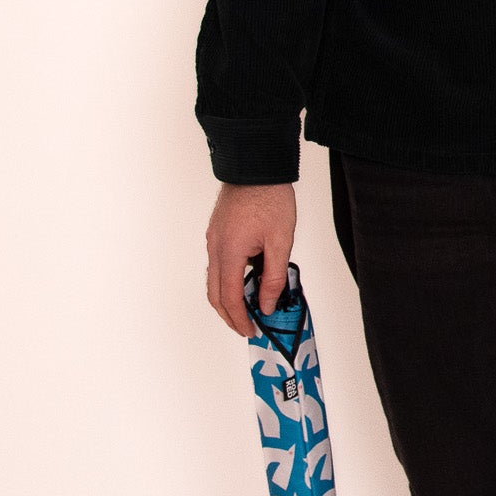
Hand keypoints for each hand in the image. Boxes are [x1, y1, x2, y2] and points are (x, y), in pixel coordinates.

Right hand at [205, 182, 296, 335]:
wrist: (257, 166)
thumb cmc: (270, 197)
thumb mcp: (281, 241)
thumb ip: (274, 276)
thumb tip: (267, 304)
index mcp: (230, 252)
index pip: (230, 298)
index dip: (240, 318)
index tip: (251, 329)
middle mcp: (215, 248)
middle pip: (215, 294)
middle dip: (229, 315)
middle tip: (246, 326)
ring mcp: (213, 239)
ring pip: (214, 279)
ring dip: (228, 297)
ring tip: (249, 306)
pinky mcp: (217, 232)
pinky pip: (218, 263)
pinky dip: (228, 279)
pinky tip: (247, 279)